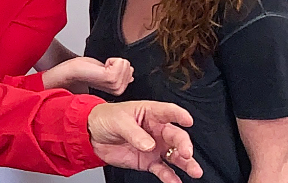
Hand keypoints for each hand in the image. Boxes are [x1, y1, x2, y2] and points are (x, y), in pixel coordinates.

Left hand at [60, 57, 133, 94]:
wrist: (72, 72)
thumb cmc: (85, 71)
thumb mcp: (107, 72)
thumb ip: (120, 75)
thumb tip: (131, 75)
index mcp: (119, 89)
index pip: (131, 70)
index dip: (117, 65)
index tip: (105, 70)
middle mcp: (119, 90)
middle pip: (129, 66)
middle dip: (115, 63)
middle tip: (102, 69)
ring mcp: (115, 86)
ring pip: (125, 64)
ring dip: (112, 62)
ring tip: (101, 69)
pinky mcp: (111, 79)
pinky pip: (120, 62)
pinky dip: (110, 60)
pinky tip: (101, 68)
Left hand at [88, 101, 202, 182]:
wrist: (92, 135)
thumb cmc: (106, 119)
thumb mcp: (118, 121)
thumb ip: (134, 133)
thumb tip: (149, 145)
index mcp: (150, 113)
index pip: (168, 112)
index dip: (179, 115)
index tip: (187, 121)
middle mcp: (157, 130)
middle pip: (176, 137)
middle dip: (184, 145)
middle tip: (186, 153)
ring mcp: (155, 147)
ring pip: (175, 155)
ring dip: (186, 163)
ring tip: (194, 171)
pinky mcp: (148, 161)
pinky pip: (163, 169)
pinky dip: (170, 176)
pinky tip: (176, 181)